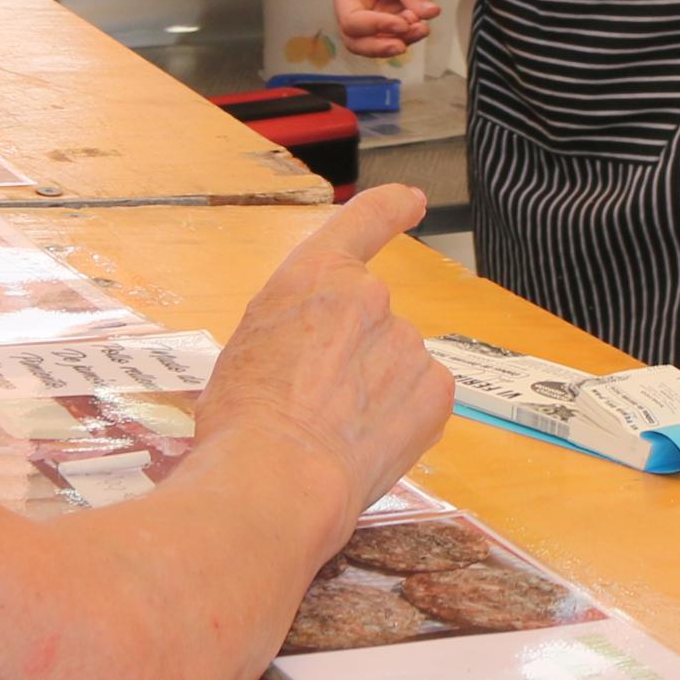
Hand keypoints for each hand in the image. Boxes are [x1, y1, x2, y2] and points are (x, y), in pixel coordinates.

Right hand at [194, 186, 450, 520]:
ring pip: (395, 364)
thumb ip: (297, 328)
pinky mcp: (437, 388)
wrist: (274, 477)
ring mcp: (407, 341)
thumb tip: (315, 355)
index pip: (362, 221)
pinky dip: (401, 419)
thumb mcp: (251, 345)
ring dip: (375, 391)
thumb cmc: (242, 420)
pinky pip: (421, 398)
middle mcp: (369, 296)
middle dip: (353, 358)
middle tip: (315, 405)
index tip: (412, 202)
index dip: (391, 207)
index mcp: (314, 276)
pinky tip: (365, 444)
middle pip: (370, 321)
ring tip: (331, 434)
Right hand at [333, 0, 442, 59]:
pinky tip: (423, 24)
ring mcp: (374, 15)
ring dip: (400, 41)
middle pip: (357, 42)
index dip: (376, 27)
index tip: (402, 23)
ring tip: (422, 27)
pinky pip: (396, 37)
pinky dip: (409, 36)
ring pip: (377, 43)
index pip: (352, 22)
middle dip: (380, 46)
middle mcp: (356, 8)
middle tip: (403, 45)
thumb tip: (428, 14)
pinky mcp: (392, 18)